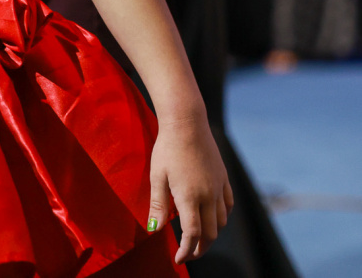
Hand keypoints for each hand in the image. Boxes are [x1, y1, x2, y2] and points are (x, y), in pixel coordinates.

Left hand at [148, 114, 232, 262]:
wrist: (187, 124)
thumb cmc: (167, 149)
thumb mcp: (157, 177)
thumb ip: (158, 205)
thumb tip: (154, 229)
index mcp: (190, 197)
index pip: (193, 234)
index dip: (187, 251)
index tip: (179, 259)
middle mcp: (209, 196)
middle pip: (211, 233)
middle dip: (200, 248)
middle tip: (188, 253)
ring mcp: (219, 187)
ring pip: (222, 221)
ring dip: (212, 234)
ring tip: (198, 238)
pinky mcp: (224, 178)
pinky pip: (228, 205)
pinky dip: (222, 217)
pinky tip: (213, 217)